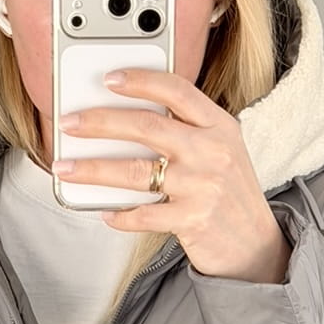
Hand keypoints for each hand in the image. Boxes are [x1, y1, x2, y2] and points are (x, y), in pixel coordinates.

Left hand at [52, 71, 291, 282]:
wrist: (256, 244)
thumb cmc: (229, 194)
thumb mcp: (221, 151)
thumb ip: (186, 132)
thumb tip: (125, 122)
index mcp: (219, 126)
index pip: (177, 90)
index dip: (141, 81)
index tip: (109, 79)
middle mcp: (212, 151)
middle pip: (147, 127)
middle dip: (100, 122)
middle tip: (70, 123)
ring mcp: (203, 186)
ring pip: (136, 172)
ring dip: (94, 170)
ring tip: (67, 168)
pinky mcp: (193, 219)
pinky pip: (145, 214)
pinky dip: (120, 215)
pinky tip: (106, 213)